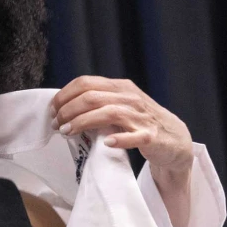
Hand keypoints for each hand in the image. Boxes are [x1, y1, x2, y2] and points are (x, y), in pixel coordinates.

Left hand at [50, 76, 192, 176]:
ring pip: (108, 113)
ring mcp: (141, 117)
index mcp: (121, 87)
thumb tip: (64, 107)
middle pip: (92, 97)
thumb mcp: (120, 104)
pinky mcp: (150, 137)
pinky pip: (133, 137)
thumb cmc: (140, 122)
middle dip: (68, 110)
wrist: (174, 139)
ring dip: (82, 122)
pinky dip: (118, 139)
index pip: (86, 83)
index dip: (64, 96)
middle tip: (56, 124)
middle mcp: (130, 98)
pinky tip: (105, 142)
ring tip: (66, 132)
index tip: (52, 110)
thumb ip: (98, 102)